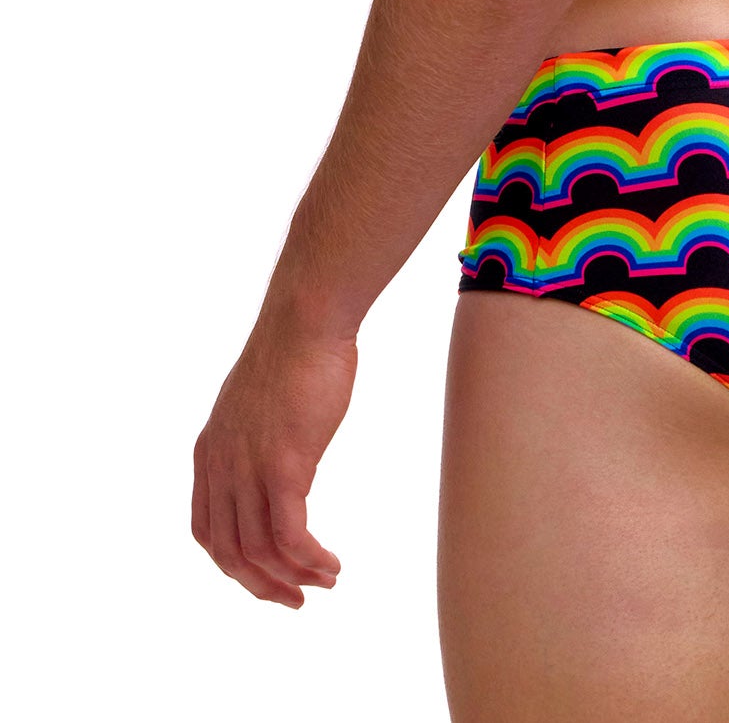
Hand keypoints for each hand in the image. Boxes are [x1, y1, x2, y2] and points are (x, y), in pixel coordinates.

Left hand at [192, 312, 355, 605]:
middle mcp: (221, 466)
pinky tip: (330, 565)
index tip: (267, 575)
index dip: (233, 563)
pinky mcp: (283, 466)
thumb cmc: (295, 349)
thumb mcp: (259, 403)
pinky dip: (309, 560)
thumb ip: (258, 438)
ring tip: (325, 582)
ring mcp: (248, 469)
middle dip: (261, 585)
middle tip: (295, 599)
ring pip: (260, 551)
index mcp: (210, 452)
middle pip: (229, 552)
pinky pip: (290, 536)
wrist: (306, 319)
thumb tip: (279, 459)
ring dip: (293, 577)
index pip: (207, 530)